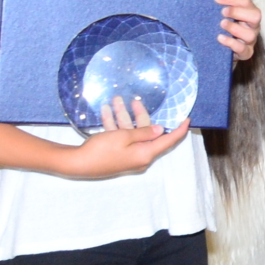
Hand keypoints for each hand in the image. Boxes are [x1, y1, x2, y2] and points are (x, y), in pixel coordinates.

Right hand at [67, 97, 189, 176]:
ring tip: (115, 100)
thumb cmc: (101, 150)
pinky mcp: (117, 155)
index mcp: (146, 154)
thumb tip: (160, 130)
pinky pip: (120, 138)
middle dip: (139, 115)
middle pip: (147, 132)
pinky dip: (114, 125)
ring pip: (131, 133)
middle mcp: (140, 156)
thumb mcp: (124, 137)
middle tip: (134, 100)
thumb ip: (144, 132)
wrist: (76, 164)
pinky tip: (105, 111)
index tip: (187, 118)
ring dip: (123, 116)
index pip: (168, 140)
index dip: (179, 129)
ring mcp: (128, 156)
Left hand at [216, 0, 260, 60]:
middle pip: (255, 15)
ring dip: (234, 28)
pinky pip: (242, 49)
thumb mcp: (223, 16)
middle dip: (238, 12)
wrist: (222, 49)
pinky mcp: (246, 53)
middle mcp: (252, 26)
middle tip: (223, 12)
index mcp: (248, 13)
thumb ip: (220, 7)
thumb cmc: (222, 28)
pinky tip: (220, 38)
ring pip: (250, 34)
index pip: (246, 1)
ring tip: (222, 24)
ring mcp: (250, 40)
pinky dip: (231, 43)